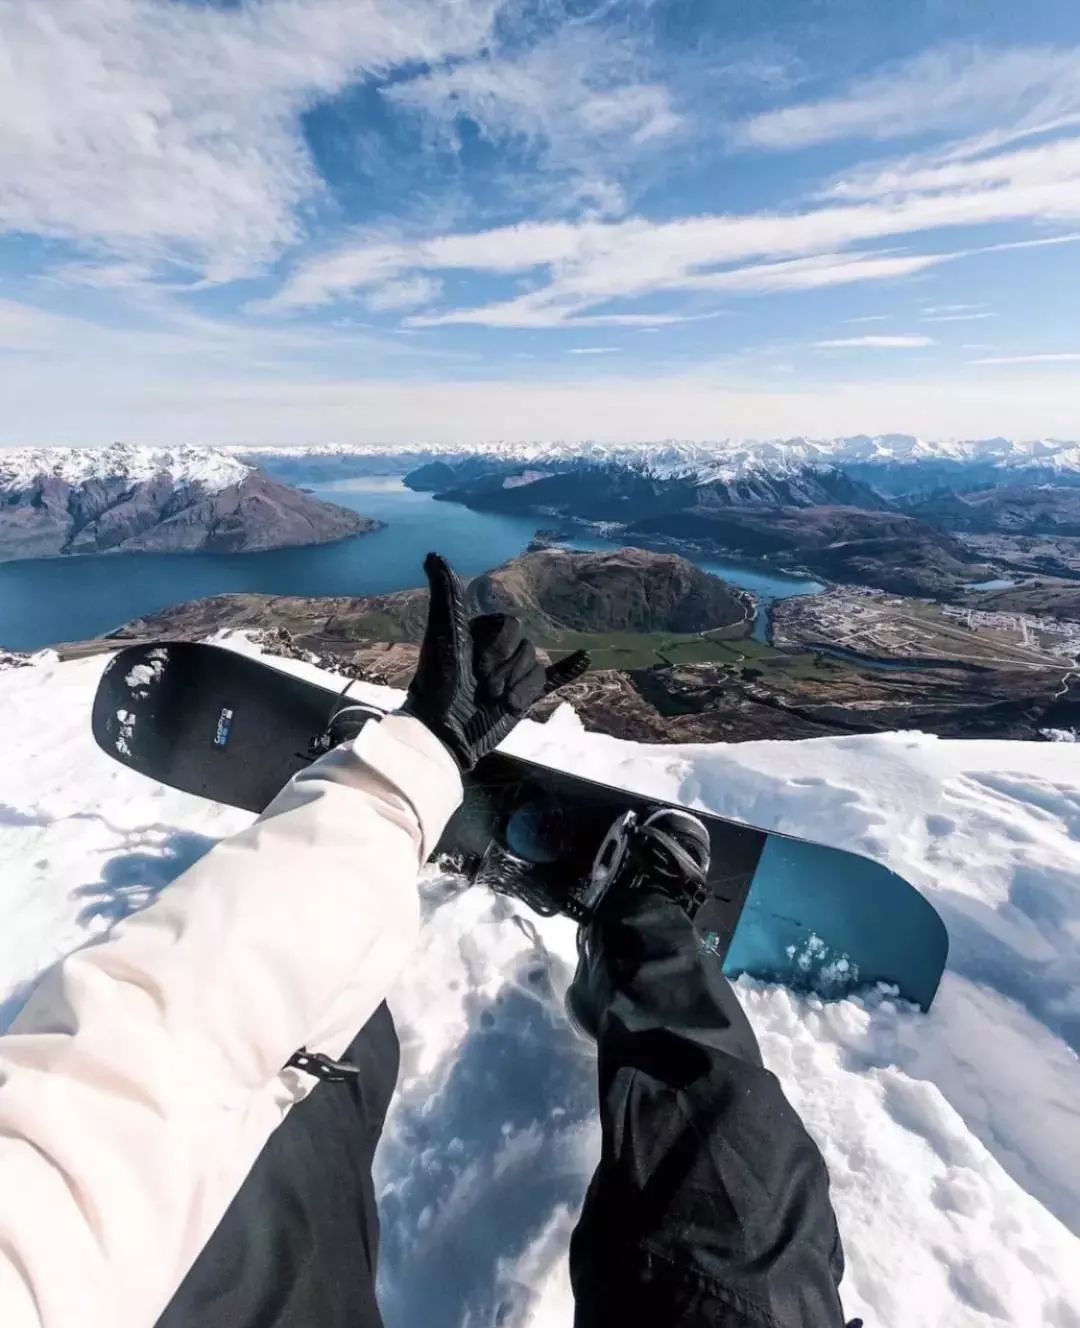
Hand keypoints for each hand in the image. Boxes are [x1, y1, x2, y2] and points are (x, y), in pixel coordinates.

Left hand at [401, 553, 589, 771]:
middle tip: (484, 686)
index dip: (498, 646)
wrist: (445, 732)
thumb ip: (445, 596)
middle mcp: (497, 651)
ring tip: (497, 701)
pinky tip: (584, 658)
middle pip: (526, 646)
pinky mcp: (524, 697)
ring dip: (520, 687)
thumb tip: (434, 554)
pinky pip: (552, 678)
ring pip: (537, 667)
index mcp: (480, 633)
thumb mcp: (443, 634)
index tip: (476, 665)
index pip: (511, 625)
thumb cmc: (440, 682)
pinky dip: (569, 669)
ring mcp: (513, 674)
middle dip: (508, 669)